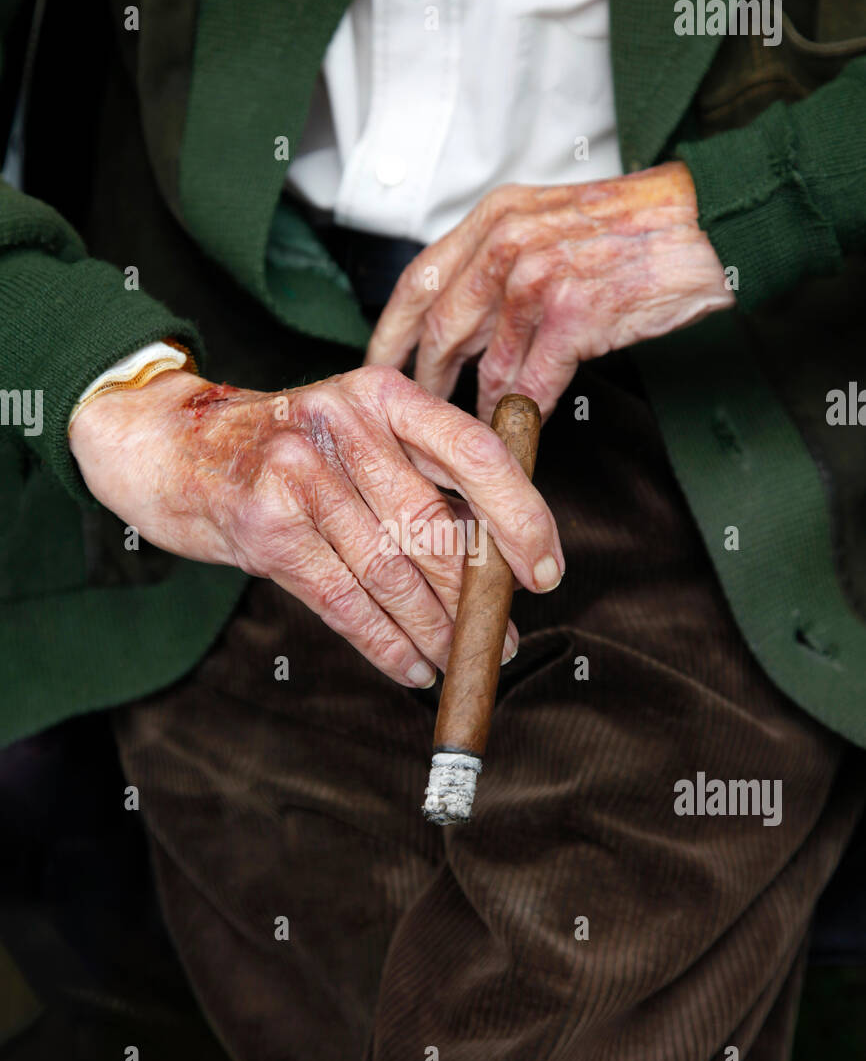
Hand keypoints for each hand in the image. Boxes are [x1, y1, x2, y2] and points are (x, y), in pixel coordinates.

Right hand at [69, 366, 563, 686]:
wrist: (170, 447)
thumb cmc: (280, 448)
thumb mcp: (352, 430)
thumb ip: (417, 473)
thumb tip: (496, 553)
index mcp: (381, 393)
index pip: (474, 452)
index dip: (521, 515)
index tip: (545, 570)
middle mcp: (342, 424)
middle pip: (433, 527)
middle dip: (476, 596)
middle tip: (502, 636)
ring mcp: (298, 475)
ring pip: (391, 573)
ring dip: (435, 631)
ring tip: (461, 661)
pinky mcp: (265, 528)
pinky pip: (343, 602)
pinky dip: (386, 645)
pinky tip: (412, 667)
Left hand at [366, 160, 734, 421]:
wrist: (705, 223)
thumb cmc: (636, 229)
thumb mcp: (552, 220)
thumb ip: (504, 257)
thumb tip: (465, 317)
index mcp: (496, 217)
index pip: (419, 279)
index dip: (390, 332)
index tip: (375, 367)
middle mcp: (508, 242)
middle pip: (440, 329)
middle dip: (424, 384)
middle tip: (415, 421)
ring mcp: (538, 277)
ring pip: (486, 366)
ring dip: (476, 411)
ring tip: (471, 438)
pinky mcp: (573, 314)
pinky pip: (531, 383)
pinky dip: (524, 414)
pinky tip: (523, 429)